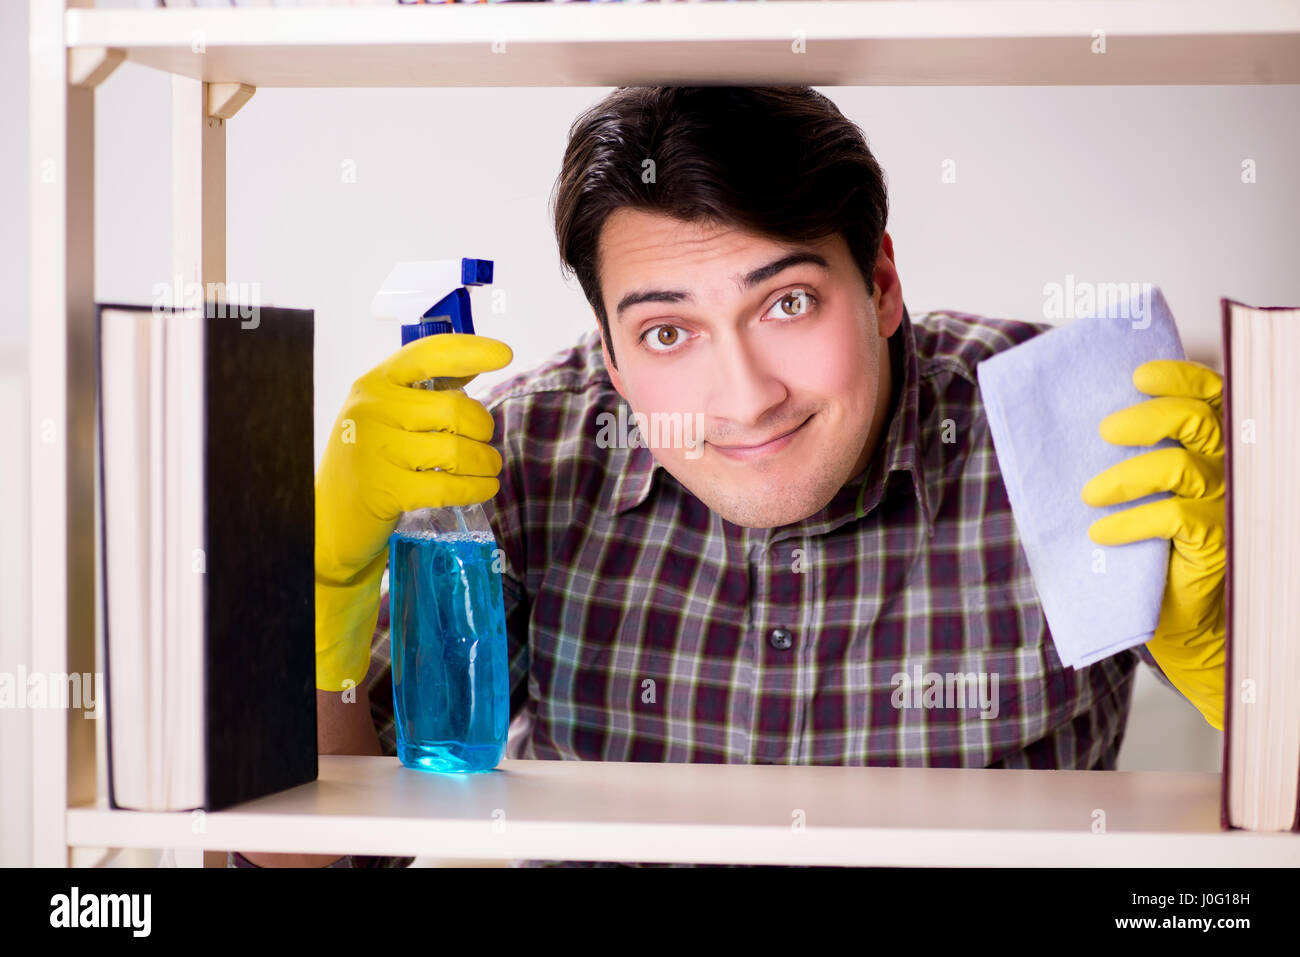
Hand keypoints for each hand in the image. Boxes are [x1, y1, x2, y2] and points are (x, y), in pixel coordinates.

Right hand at [315, 333, 511, 690]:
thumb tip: (475, 365)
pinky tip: (485, 487)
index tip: (504, 354)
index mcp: (375, 383)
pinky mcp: (387, 490)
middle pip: (456, 408)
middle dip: (483, 427)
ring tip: (488, 466)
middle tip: (485, 440)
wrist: (328, 519)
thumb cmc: (369, 461)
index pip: (428, 355)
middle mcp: (372, 410)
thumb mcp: (386, 416)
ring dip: (486, 461)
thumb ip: (424, 392)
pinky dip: (477, 487)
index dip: (470, 351)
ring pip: (458, 449)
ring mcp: (377, 450)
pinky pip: (450, 485)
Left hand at [1080, 359, 1225, 729]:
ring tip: (1089, 493)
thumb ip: (1125, 458)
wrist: (1178, 614)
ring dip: (1127, 474)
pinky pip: (1175, 516)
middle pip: (1197, 421)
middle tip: (1105, 431)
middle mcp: (1226, 468)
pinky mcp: (1216, 541)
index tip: (1139, 374)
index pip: (1209, 398)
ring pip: (1182, 466)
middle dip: (1148, 417)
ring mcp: (1226, 504)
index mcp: (1210, 447)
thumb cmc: (1153, 547)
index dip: (1180, 378)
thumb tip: (1073, 429)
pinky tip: (1102, 532)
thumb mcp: (1136, 494)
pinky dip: (1131, 521)